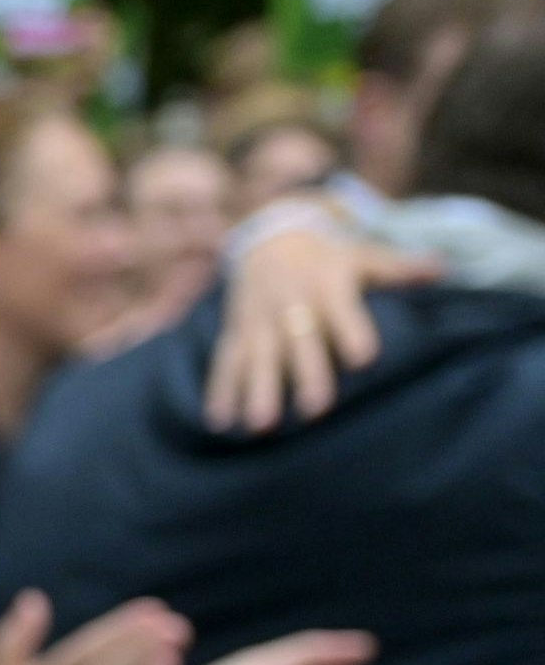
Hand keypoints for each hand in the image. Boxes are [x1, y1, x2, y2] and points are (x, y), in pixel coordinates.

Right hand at [207, 227, 441, 432]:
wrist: (269, 239)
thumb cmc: (328, 257)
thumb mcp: (363, 255)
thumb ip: (400, 268)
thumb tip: (444, 268)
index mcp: (327, 284)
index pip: (341, 308)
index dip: (351, 331)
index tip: (363, 359)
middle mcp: (291, 303)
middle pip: (299, 341)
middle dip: (305, 374)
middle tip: (315, 410)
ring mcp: (260, 320)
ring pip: (258, 357)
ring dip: (257, 391)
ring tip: (260, 426)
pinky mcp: (237, 332)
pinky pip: (226, 362)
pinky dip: (220, 391)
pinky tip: (220, 421)